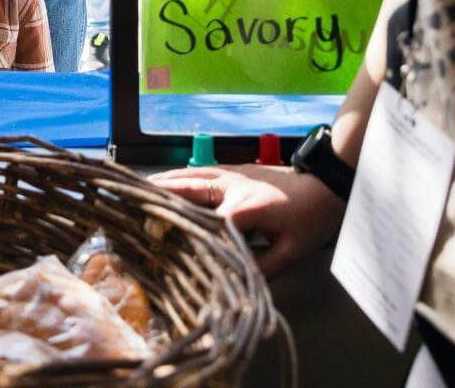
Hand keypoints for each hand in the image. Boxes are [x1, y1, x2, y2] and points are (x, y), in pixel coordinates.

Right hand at [150, 163, 343, 276]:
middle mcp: (230, 186)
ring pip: (184, 177)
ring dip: (159, 185)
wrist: (325, 182)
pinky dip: (172, 178)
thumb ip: (262, 268)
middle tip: (128, 207)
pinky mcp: (228, 170)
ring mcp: (227, 174)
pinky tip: (159, 182)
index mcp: (246, 207)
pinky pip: (193, 171)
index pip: (207, 222)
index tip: (159, 247)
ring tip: (133, 192)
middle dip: (156, 200)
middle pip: (185, 190)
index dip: (182, 234)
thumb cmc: (311, 217)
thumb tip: (235, 285)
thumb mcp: (293, 250)